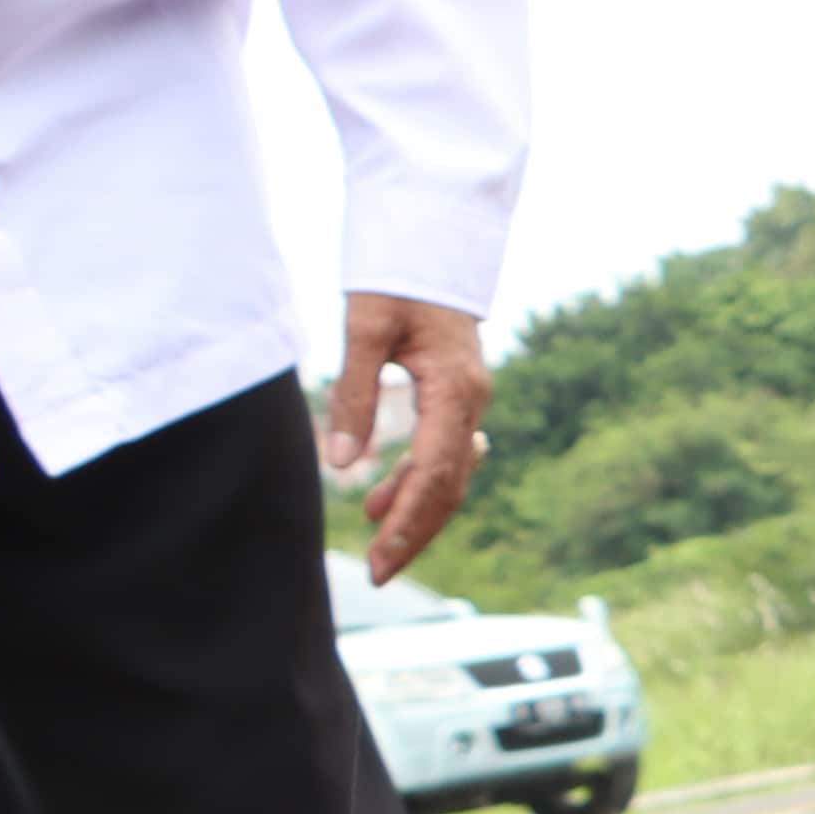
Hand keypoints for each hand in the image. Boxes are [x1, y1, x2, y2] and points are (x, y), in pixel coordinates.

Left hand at [324, 293, 489, 580]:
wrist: (430, 240)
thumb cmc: (396, 278)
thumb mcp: (363, 330)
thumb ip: (353, 394)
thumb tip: (343, 463)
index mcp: (455, 388)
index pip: (435, 471)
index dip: (409, 520)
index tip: (380, 557)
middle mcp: (471, 400)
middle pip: (450, 484)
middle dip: (416, 531)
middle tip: (379, 572)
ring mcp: (469, 399)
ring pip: (450, 471)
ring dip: (415, 508)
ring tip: (374, 534)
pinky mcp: (456, 394)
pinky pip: (445, 450)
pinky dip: (418, 479)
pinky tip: (386, 495)